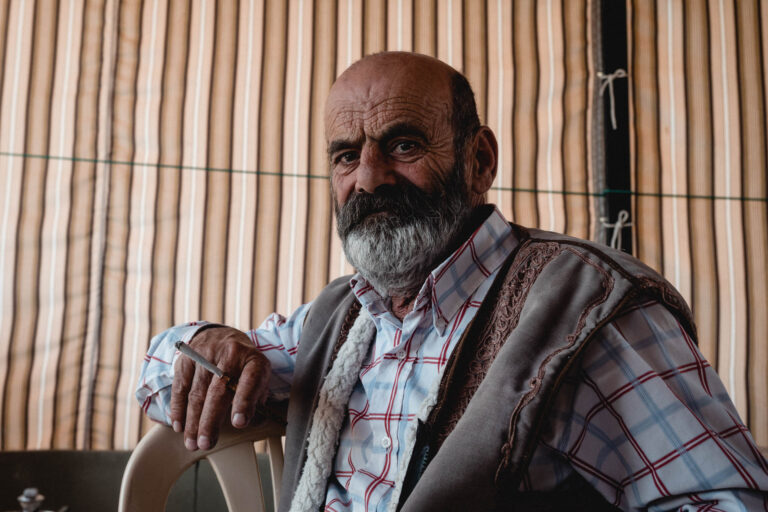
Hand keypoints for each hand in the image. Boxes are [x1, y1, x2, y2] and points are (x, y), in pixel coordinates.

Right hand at [170, 326, 270, 450]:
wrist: (222, 336)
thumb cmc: (243, 366)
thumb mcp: (259, 378)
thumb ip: (256, 401)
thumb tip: (248, 423)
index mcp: (253, 360)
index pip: (250, 381)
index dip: (244, 402)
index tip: (239, 423)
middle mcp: (230, 354)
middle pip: (218, 390)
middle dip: (210, 420)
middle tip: (206, 443)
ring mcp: (206, 354)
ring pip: (197, 392)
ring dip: (193, 421)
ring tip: (192, 442)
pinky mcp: (186, 358)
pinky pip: (180, 386)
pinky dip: (178, 408)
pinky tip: (179, 426)